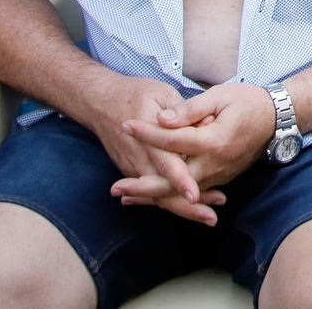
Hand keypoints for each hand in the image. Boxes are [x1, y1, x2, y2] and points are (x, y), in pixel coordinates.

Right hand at [78, 74, 220, 224]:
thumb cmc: (136, 95)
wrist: (100, 102)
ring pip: (157, 195)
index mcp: (147, 138)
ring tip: (208, 215)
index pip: (165, 163)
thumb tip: (207, 125)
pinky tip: (190, 207)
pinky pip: (152, 191)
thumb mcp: (162, 94)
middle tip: (211, 218)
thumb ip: (183, 112)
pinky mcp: (133, 171)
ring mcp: (133, 168)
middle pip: (161, 190)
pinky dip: (170, 200)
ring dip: (181, 208)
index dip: (180, 180)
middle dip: (186, 207)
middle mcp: (139, 158)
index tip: (195, 196)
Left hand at [110, 83, 277, 203]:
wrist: (276, 118)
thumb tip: (162, 119)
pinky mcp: (220, 179)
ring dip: (152, 196)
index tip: (125, 125)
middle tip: (115, 188)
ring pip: (180, 194)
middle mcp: (215, 164)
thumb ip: (189, 110)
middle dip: (142, 187)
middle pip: (172, 183)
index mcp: (214, 141)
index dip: (147, 133)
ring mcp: (218, 175)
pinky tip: (150, 195)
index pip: (173, 140)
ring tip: (124, 196)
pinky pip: (191, 192)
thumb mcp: (219, 96)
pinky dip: (169, 195)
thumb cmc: (248, 101)